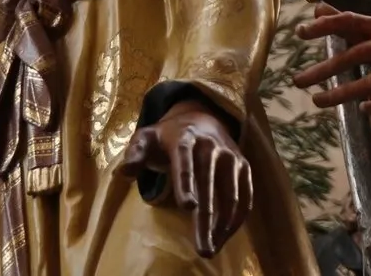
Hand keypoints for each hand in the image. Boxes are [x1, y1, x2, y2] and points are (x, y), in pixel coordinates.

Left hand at [118, 100, 252, 257]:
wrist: (202, 120)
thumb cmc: (168, 137)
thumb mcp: (147, 138)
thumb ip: (135, 153)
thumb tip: (124, 172)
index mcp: (184, 138)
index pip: (185, 160)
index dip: (186, 183)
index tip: (188, 207)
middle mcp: (211, 146)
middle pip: (210, 186)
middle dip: (207, 220)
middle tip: (203, 250)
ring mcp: (231, 156)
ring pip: (231, 195)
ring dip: (223, 225)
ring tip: (211, 249)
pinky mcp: (243, 166)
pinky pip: (245, 196)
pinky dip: (237, 219)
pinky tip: (224, 236)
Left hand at [293, 2, 370, 114]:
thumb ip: (348, 23)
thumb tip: (316, 7)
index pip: (351, 21)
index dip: (326, 25)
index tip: (300, 31)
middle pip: (356, 54)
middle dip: (324, 69)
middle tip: (297, 80)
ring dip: (343, 93)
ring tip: (317, 101)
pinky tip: (363, 110)